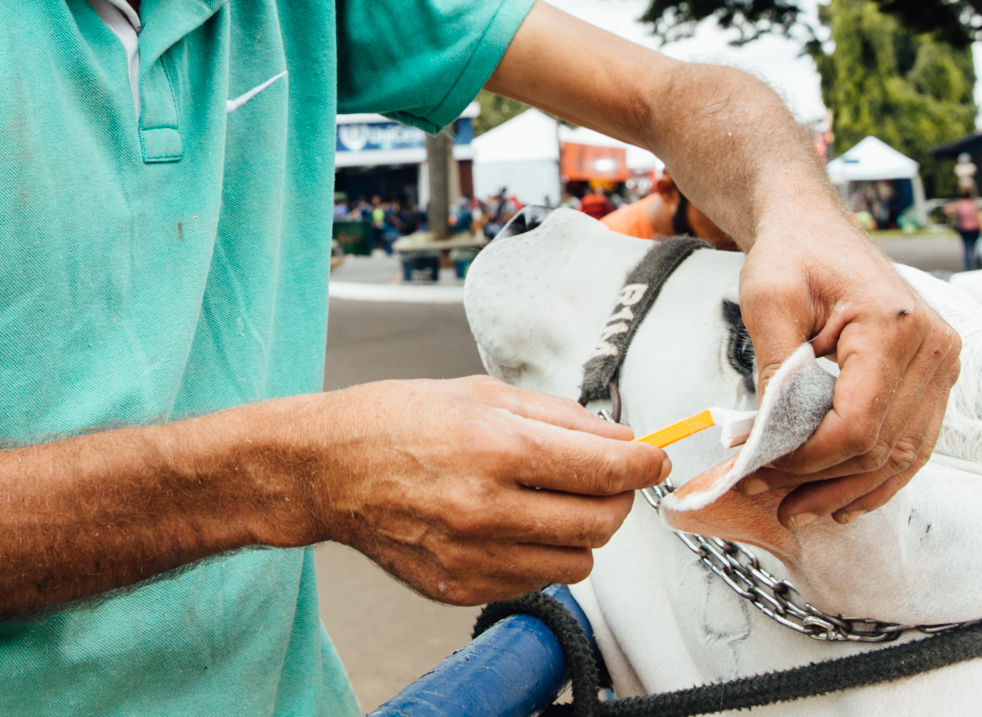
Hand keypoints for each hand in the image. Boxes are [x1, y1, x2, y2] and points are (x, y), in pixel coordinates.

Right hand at [306, 376, 668, 605]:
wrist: (328, 468)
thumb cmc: (397, 420)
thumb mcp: (481, 393)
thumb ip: (560, 417)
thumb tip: (621, 439)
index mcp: (496, 447)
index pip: (606, 470)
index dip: (644, 465)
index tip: (653, 459)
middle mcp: (487, 507)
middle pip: (601, 522)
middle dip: (617, 498)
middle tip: (604, 479)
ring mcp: (472, 556)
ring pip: (578, 562)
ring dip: (580, 532)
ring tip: (549, 502)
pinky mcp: (460, 587)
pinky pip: (536, 581)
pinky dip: (540, 555)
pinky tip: (512, 525)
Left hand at [735, 212, 959, 526]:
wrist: (814, 227)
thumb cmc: (791, 254)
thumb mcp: (767, 302)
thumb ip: (774, 372)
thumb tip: (769, 443)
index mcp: (895, 327)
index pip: (857, 424)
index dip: (807, 459)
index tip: (758, 467)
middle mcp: (933, 349)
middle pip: (880, 447)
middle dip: (817, 479)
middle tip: (760, 491)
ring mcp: (941, 365)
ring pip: (901, 456)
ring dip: (847, 490)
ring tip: (795, 510)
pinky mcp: (934, 378)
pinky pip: (912, 443)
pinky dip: (877, 477)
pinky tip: (841, 502)